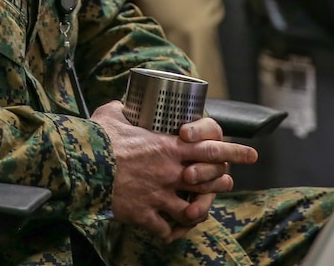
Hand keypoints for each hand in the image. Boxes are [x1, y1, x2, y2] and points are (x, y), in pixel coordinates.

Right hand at [91, 101, 257, 241]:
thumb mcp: (114, 114)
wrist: (82, 166)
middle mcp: (171, 172)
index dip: (235, 151)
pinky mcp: (144, 215)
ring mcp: (160, 196)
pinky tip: (167, 229)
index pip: (212, 147)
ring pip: (191, 210)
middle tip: (227, 181)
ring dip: (197, 210)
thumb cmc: (98, 137)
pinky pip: (164, 229)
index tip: (251, 153)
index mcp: (169, 146)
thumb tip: (125, 102)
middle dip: (221, 183)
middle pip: (210, 181)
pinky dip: (168, 230)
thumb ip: (126, 109)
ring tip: (199, 209)